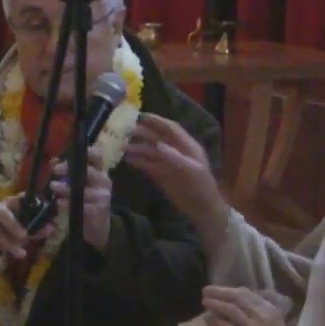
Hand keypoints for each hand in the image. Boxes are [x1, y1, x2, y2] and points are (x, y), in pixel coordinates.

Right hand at [0, 194, 53, 264]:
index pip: (16, 199)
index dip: (24, 200)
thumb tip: (51, 228)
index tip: (36, 205)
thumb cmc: (4, 231)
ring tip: (22, 254)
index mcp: (8, 205)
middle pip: (2, 214)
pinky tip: (0, 262)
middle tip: (24, 236)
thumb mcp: (19, 229)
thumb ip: (35, 229)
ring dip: (10, 245)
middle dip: (13, 224)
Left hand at [49, 147, 111, 252]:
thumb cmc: (86, 201)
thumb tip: (52, 161)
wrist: (98, 226)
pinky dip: (67, 204)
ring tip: (53, 187)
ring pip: (83, 190)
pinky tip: (58, 203)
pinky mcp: (98, 211)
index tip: (70, 153)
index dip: (86, 152)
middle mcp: (103, 181)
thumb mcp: (79, 185)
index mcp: (100, 172)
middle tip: (55, 171)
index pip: (98, 157)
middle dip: (69, 169)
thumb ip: (68, 173)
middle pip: (88, 171)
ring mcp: (103, 196)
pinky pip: (81, 206)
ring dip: (65, 188)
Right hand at [124, 113, 229, 244]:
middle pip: (158, 138)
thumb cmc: (201, 187)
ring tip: (122, 146)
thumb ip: (174, 157)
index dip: (157, 121)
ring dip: (137, 148)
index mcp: (187, 146)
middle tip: (125, 131)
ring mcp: (168, 163)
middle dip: (143, 134)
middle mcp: (176, 151)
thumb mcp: (191, 170)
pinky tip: (127, 159)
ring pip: (151, 152)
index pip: (170, 128)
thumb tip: (158, 144)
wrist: (202, 209)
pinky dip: (138, 161)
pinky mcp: (162, 175)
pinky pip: (148, 165)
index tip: (140, 116)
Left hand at [202, 286, 295, 325]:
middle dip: (219, 292)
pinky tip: (208, 320)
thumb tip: (235, 304)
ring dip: (215, 304)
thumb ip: (259, 313)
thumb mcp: (274, 324)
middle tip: (206, 291)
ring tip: (205, 302)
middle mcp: (262, 315)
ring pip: (230, 310)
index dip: (230, 290)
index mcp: (270, 309)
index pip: (247, 294)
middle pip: (237, 298)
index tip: (219, 289)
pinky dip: (215, 322)